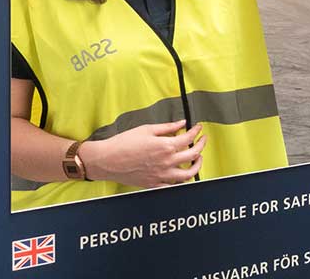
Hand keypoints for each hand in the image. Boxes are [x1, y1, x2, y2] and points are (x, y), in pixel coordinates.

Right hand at [80, 121, 205, 187]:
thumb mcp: (146, 129)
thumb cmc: (123, 143)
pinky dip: (181, 181)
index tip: (198, 128)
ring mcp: (161, 175)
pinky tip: (182, 174)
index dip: (196, 131)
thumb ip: (167, 127)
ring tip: (198, 159)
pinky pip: (173, 186)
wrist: (107, 160)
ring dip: (197, 166)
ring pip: (188, 175)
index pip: (188, 138)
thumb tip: (182, 123)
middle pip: (193, 155)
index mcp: (165, 146)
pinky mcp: (154, 184)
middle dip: (201, 145)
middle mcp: (166, 162)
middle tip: (202, 140)